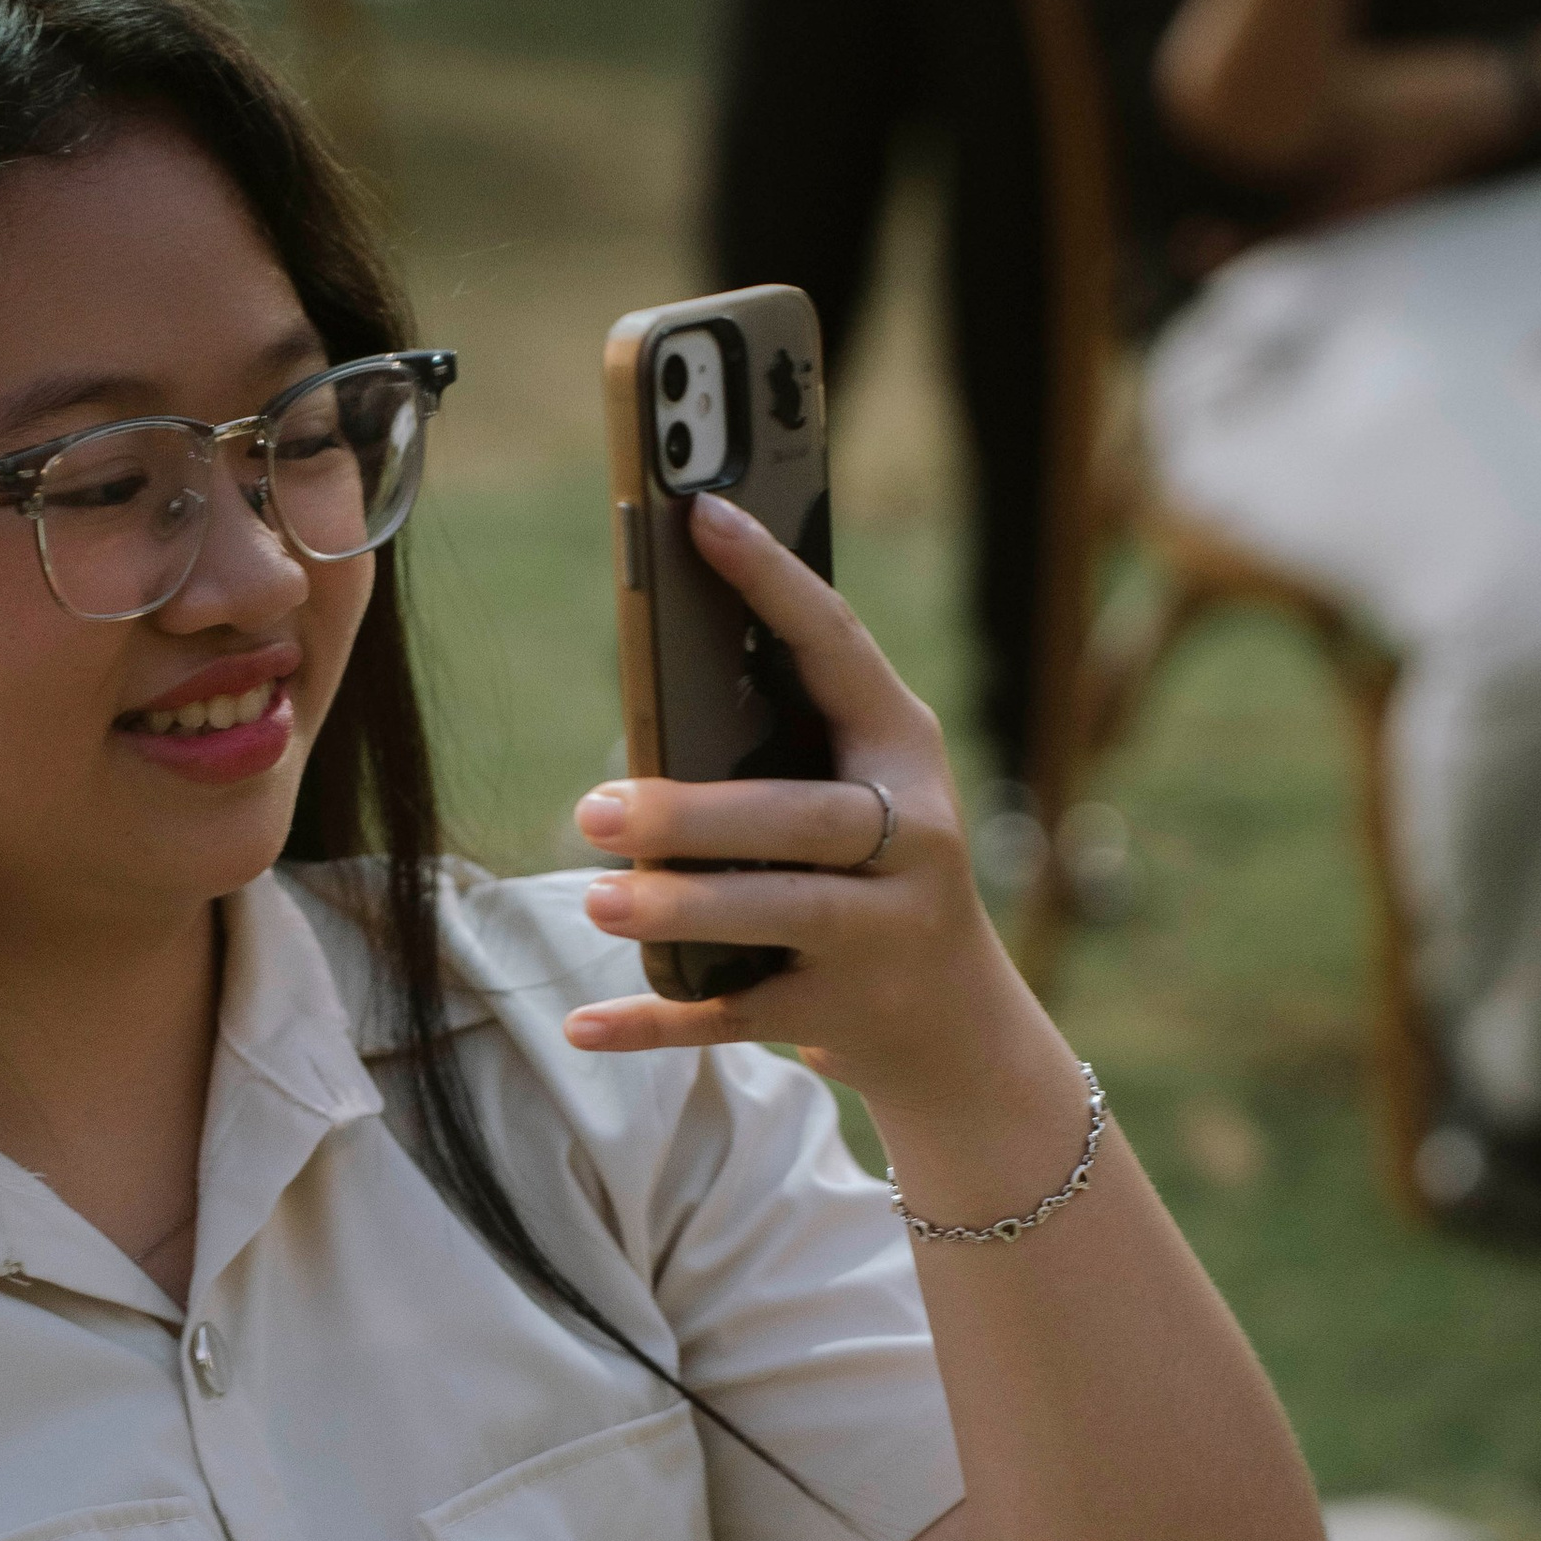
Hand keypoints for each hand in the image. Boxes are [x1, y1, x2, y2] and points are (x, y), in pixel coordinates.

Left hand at [564, 497, 1039, 1129]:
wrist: (957, 1024)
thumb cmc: (874, 873)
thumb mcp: (859, 793)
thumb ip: (784, 738)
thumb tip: (650, 685)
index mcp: (903, 753)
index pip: (838, 648)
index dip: (772, 581)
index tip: (700, 515)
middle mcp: (912, 839)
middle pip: (804, 817)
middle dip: (699, 814)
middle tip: (595, 808)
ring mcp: (884, 933)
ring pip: (779, 915)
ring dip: (683, 909)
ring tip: (599, 896)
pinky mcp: (843, 1013)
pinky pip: (738, 1014)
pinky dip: (658, 1021)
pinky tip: (583, 1022)